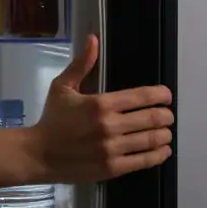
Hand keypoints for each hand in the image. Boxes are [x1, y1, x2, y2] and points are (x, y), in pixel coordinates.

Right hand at [29, 35, 173, 182]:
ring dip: (165, 135)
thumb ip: (81, 65)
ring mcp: (113, 148)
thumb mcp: (62, 87)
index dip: (161, 95)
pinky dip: (159, 154)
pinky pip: (145, 161)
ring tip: (165, 132)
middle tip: (167, 115)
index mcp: (100, 104)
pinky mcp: (113, 168)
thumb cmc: (52, 119)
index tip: (166, 96)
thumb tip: (93, 39)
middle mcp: (110, 125)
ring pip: (152, 140)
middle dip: (165, 116)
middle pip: (153, 119)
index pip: (142, 97)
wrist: (39, 154)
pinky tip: (163, 150)